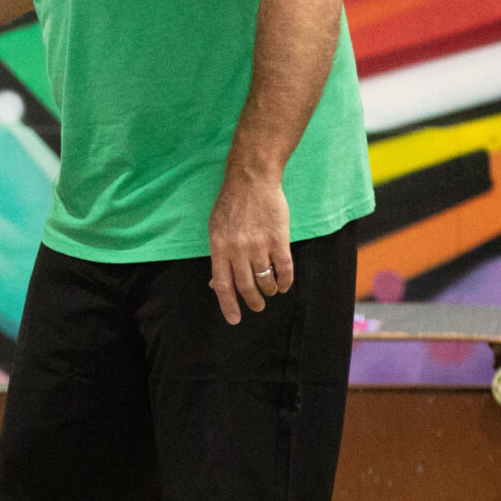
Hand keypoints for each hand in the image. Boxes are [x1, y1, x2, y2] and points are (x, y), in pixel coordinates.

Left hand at [207, 169, 293, 325]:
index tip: (234, 319)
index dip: (228, 306)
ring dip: (269, 290)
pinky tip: (284, 285)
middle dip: (252, 302)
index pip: (222, 285)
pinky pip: (284, 268)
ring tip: (270, 291)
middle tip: (257, 306)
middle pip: (245, 287)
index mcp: (219, 248)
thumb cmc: (231, 205)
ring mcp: (259, 245)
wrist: (251, 180)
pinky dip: (285, 281)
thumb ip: (218, 257)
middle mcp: (238, 250)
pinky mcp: (278, 239)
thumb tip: (216, 284)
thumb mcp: (215, 230)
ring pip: (265, 280)